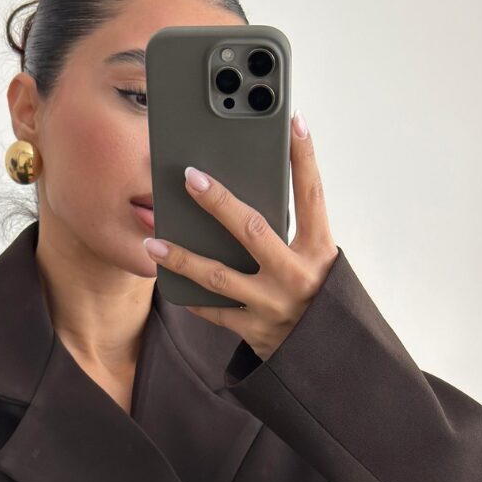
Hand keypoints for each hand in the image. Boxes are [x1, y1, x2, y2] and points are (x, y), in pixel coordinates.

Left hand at [142, 114, 339, 362]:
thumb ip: (295, 234)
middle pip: (252, 230)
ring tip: (153, 240)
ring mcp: (272, 306)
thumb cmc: (321, 300)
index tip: (292, 121)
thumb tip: (253, 194)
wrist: (328, 359)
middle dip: (219, 202)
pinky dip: (191, 296)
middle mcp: (296, 276)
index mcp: (320, 252)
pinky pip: (214, 311)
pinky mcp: (254, 331)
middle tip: (191, 177)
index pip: (313, 194)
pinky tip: (167, 280)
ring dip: (182, 257)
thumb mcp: (320, 263)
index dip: (304, 157)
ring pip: (218, 276)